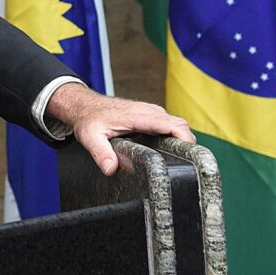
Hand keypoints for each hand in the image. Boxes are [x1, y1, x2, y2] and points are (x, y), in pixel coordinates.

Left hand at [46, 83, 194, 175]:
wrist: (84, 105)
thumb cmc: (88, 118)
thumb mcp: (90, 137)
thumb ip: (101, 153)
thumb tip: (111, 169)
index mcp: (138, 116)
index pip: (171, 124)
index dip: (185, 140)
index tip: (191, 156)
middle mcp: (148, 111)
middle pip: (179, 125)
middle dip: (187, 143)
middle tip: (187, 166)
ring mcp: (150, 112)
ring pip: (176, 124)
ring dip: (180, 140)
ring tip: (180, 162)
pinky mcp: (150, 115)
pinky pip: (168, 124)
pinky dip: (173, 136)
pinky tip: (169, 151)